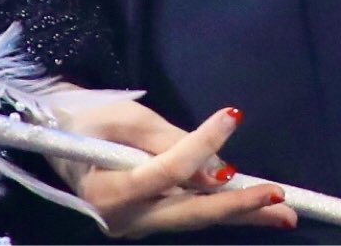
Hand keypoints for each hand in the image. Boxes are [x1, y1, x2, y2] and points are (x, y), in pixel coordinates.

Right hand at [48, 95, 297, 235]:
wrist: (58, 136)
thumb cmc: (87, 119)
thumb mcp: (123, 116)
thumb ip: (167, 141)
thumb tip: (216, 166)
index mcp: (107, 189)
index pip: (166, 171)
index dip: (201, 145)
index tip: (233, 114)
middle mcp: (124, 219)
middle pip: (188, 213)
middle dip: (237, 206)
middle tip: (278, 197)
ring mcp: (136, 225)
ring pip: (194, 219)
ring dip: (240, 213)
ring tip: (283, 212)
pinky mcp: (148, 220)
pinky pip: (188, 214)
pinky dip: (222, 209)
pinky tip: (254, 207)